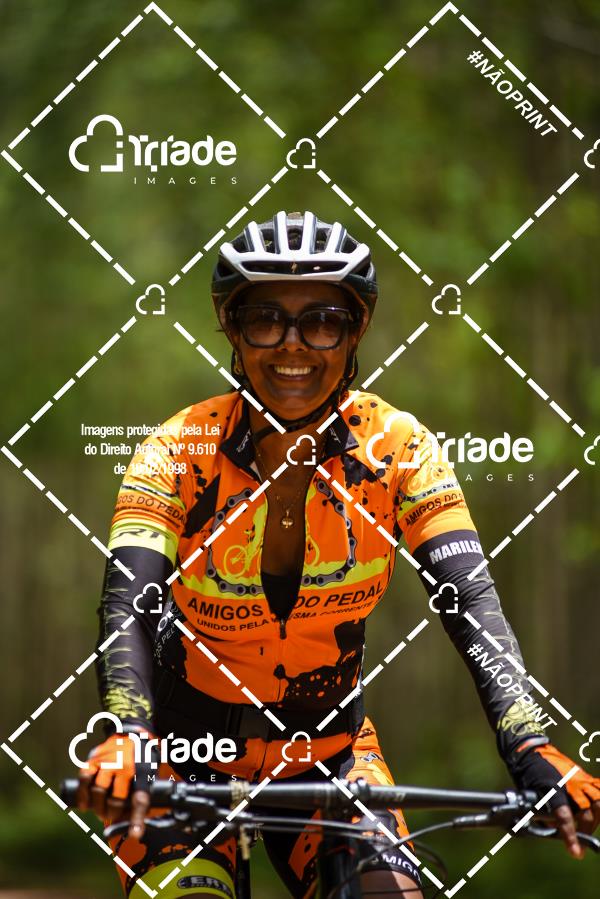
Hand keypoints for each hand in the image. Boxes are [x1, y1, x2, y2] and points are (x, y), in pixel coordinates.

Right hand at [76, 731, 154, 839]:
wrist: (133, 731)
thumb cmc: (143, 758)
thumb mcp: (150, 773)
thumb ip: (141, 795)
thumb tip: (133, 824)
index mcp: (142, 771)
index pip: (139, 800)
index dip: (137, 819)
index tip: (135, 834)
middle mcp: (125, 766)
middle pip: (114, 800)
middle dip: (110, 814)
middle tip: (110, 817)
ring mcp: (109, 760)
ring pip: (97, 791)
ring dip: (97, 807)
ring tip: (98, 812)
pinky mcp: (96, 757)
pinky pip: (85, 778)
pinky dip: (83, 794)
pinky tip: (84, 805)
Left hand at [510, 741, 599, 857]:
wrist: (530, 748)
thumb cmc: (527, 772)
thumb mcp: (529, 794)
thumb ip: (542, 812)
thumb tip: (552, 828)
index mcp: (552, 787)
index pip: (564, 815)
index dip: (570, 834)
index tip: (576, 852)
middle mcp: (569, 783)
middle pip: (585, 813)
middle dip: (584, 832)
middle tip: (578, 847)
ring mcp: (579, 778)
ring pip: (598, 802)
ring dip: (594, 820)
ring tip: (586, 830)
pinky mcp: (583, 775)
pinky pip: (599, 788)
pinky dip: (599, 804)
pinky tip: (595, 814)